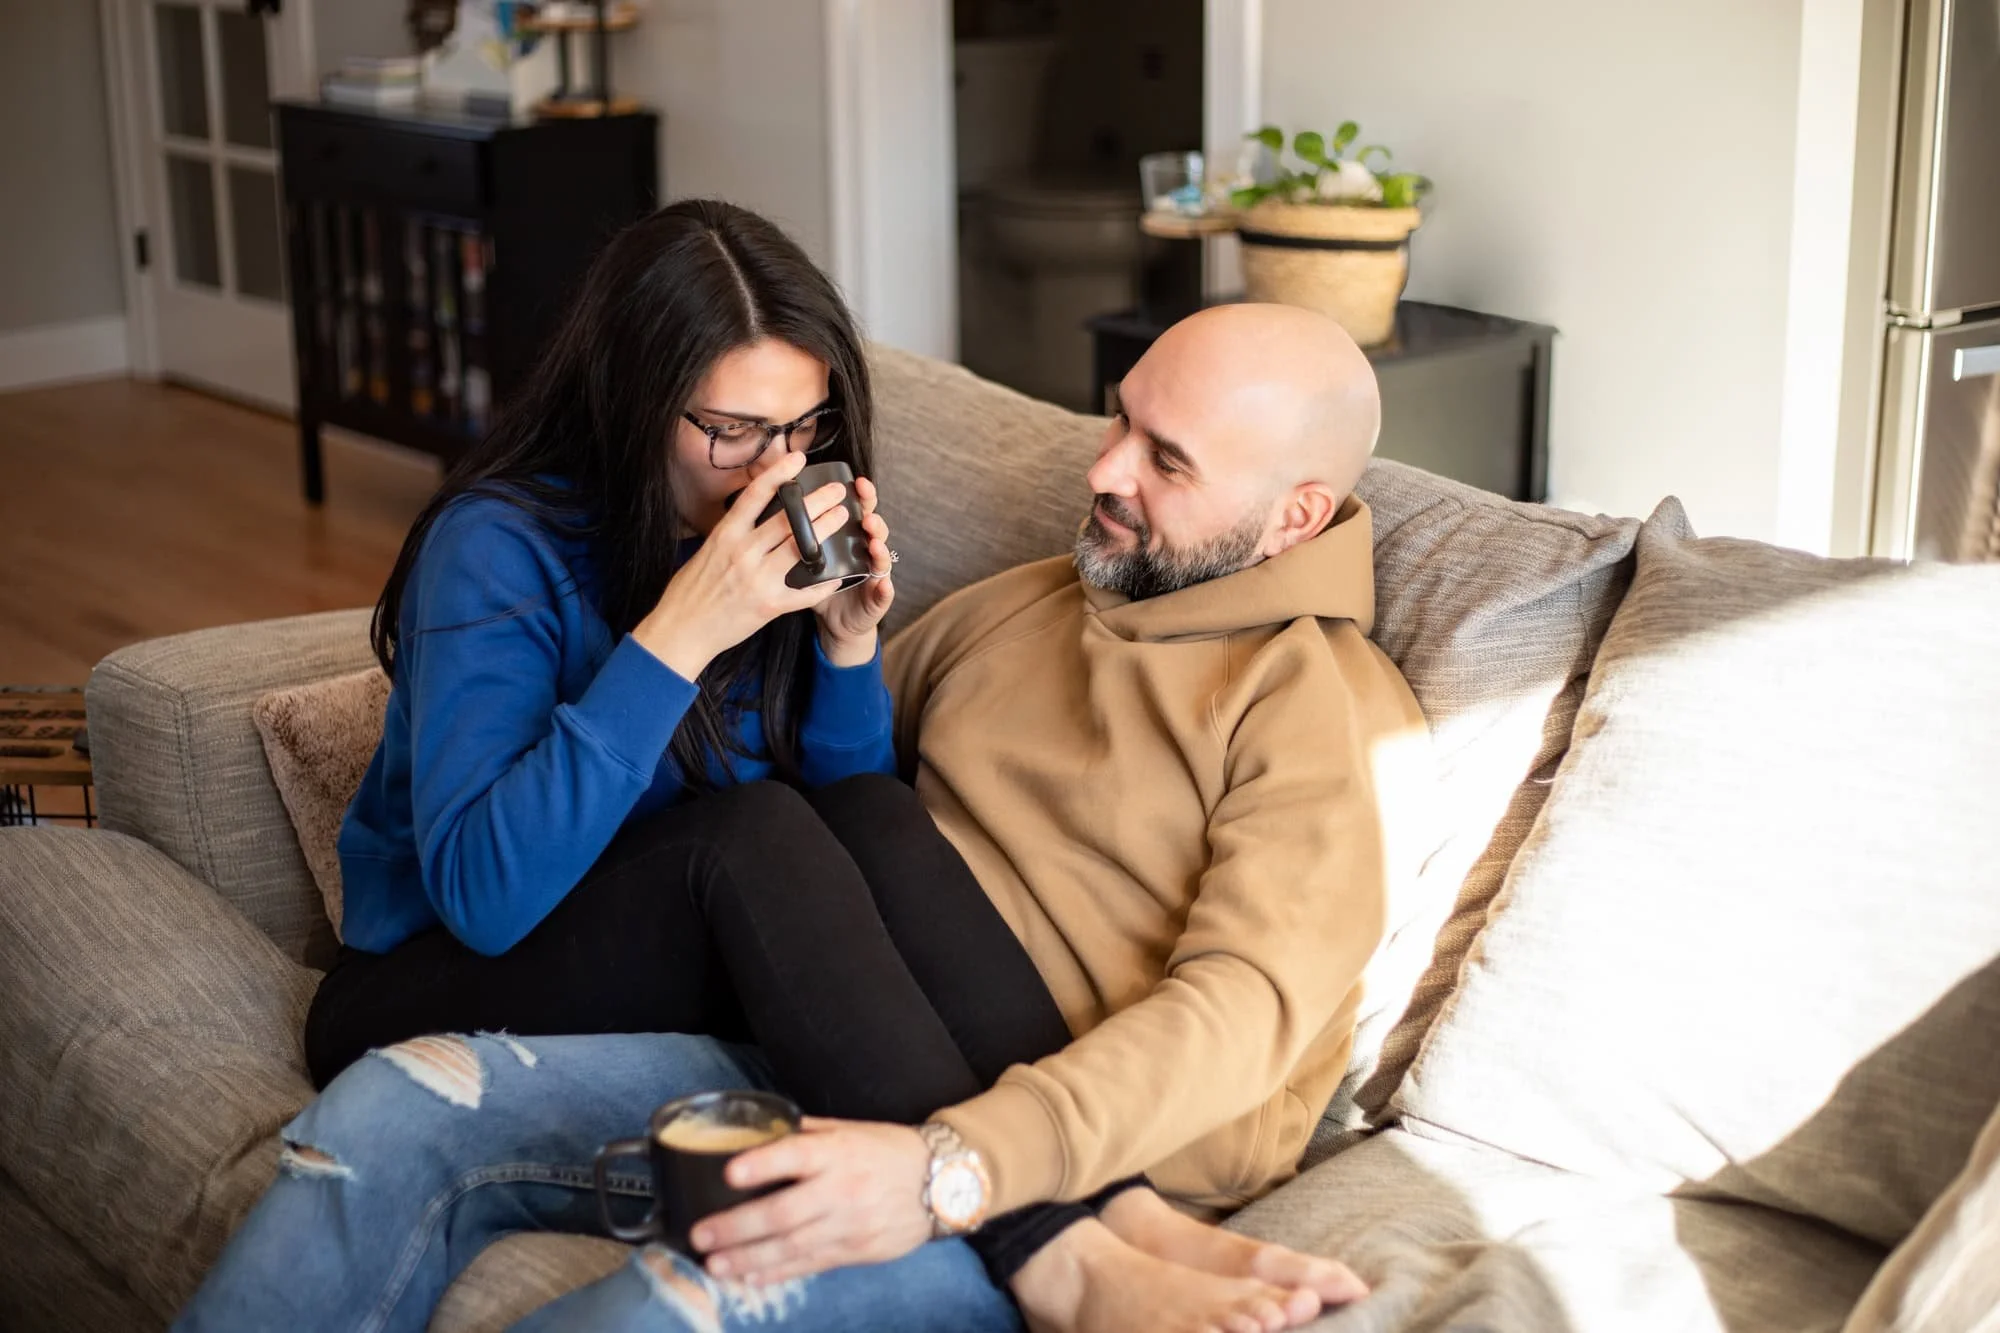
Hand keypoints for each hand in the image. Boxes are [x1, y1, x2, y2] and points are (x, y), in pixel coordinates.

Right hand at [633, 452, 854, 679]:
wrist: (682, 630)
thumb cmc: (690, 591)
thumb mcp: (706, 551)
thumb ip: (730, 533)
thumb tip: (751, 512)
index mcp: (725, 536)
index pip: (756, 495)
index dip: (779, 473)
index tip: (798, 458)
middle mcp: (743, 553)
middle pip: (788, 520)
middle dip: (817, 501)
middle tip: (838, 490)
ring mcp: (757, 579)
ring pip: (801, 548)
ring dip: (826, 530)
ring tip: (842, 517)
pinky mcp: (769, 605)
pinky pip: (804, 592)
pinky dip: (824, 583)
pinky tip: (839, 575)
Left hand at [690, 1117, 931, 1284]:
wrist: (942, 1182)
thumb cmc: (889, 1150)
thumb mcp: (851, 1130)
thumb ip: (806, 1133)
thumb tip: (760, 1133)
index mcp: (838, 1151)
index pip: (795, 1155)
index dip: (761, 1165)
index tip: (728, 1173)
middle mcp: (842, 1189)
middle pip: (783, 1212)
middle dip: (737, 1227)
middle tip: (701, 1235)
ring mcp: (849, 1224)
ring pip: (791, 1246)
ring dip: (748, 1258)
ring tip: (715, 1264)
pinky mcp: (857, 1251)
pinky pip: (810, 1265)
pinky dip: (778, 1272)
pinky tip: (751, 1277)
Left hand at [814, 476, 895, 665]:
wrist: (837, 621)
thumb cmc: (819, 586)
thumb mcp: (807, 559)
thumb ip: (798, 536)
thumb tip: (777, 506)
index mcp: (850, 538)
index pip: (858, 510)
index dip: (861, 496)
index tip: (856, 482)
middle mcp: (866, 551)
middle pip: (874, 527)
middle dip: (873, 517)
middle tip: (867, 511)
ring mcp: (874, 575)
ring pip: (883, 557)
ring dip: (880, 548)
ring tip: (874, 543)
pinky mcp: (877, 599)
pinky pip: (883, 594)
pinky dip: (885, 589)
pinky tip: (883, 585)